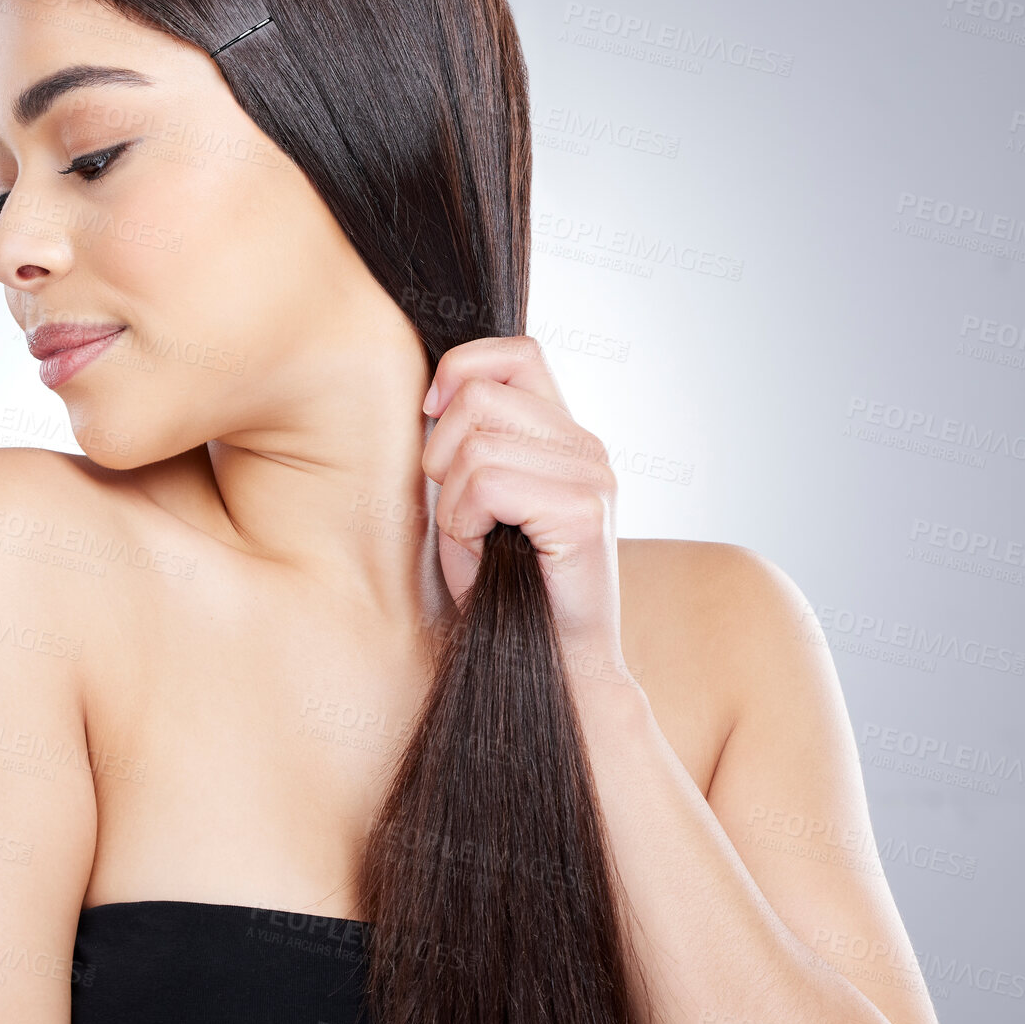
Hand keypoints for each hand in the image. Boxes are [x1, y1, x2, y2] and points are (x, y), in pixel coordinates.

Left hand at [421, 335, 635, 689]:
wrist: (554, 671)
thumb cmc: (506, 591)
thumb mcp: (480, 503)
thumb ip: (472, 442)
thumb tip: (432, 392)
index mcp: (567, 436)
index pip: (515, 352)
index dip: (461, 371)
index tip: (435, 421)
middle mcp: (588, 447)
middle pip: (478, 395)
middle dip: (441, 455)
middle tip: (460, 515)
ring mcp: (592, 477)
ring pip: (474, 443)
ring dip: (451, 503)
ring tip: (476, 543)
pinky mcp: (583, 513)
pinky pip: (486, 484)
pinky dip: (464, 526)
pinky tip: (484, 558)